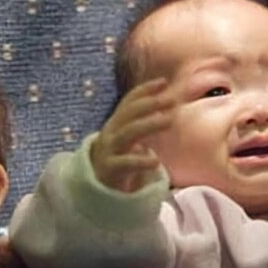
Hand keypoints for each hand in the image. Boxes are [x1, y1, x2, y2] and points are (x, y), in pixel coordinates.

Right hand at [91, 78, 173, 192]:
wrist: (95, 185)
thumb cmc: (119, 157)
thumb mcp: (129, 137)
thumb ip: (144, 122)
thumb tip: (169, 105)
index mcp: (116, 123)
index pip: (129, 102)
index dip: (144, 90)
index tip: (163, 82)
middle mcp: (111, 132)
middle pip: (129, 113)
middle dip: (150, 103)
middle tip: (172, 100)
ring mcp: (109, 150)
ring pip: (128, 133)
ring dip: (149, 124)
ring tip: (169, 120)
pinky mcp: (110, 169)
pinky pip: (125, 163)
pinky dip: (140, 161)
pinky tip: (156, 161)